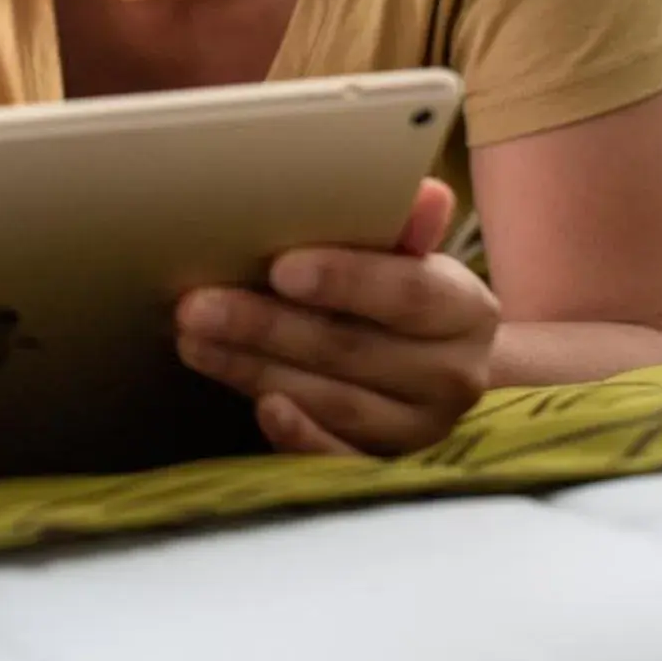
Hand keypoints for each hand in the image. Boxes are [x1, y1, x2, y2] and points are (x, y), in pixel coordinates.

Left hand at [174, 180, 499, 455]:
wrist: (430, 367)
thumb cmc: (398, 293)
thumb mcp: (404, 255)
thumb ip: (401, 226)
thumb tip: (422, 194)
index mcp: (466, 311)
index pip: (410, 293)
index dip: (346, 279)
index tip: (280, 269)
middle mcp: (452, 376)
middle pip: (353, 349)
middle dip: (267, 326)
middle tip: (198, 305)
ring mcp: (419, 429)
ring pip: (333, 400)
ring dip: (256, 370)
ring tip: (196, 341)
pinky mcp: (384, 466)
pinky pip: (338, 458)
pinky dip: (298, 436)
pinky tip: (258, 406)